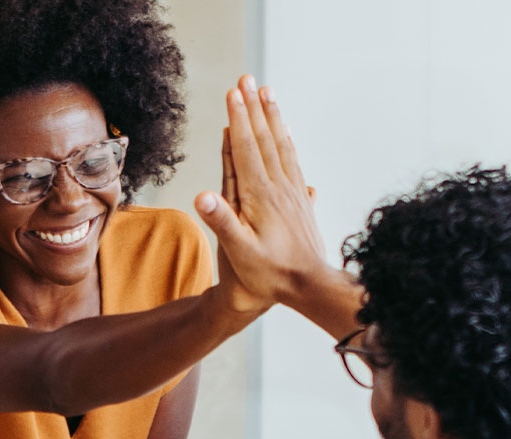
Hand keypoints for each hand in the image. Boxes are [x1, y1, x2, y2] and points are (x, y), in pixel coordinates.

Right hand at [198, 77, 334, 316]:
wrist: (309, 286)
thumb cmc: (269, 274)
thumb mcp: (239, 253)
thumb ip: (221, 222)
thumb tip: (201, 195)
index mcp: (260, 195)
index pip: (247, 148)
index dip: (239, 118)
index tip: (233, 91)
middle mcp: (279, 187)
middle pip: (265, 138)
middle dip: (254, 107)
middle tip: (247, 79)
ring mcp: (292, 192)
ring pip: (282, 145)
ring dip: (273, 117)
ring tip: (268, 93)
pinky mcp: (300, 201)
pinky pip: (293, 161)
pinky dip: (287, 141)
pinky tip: (287, 134)